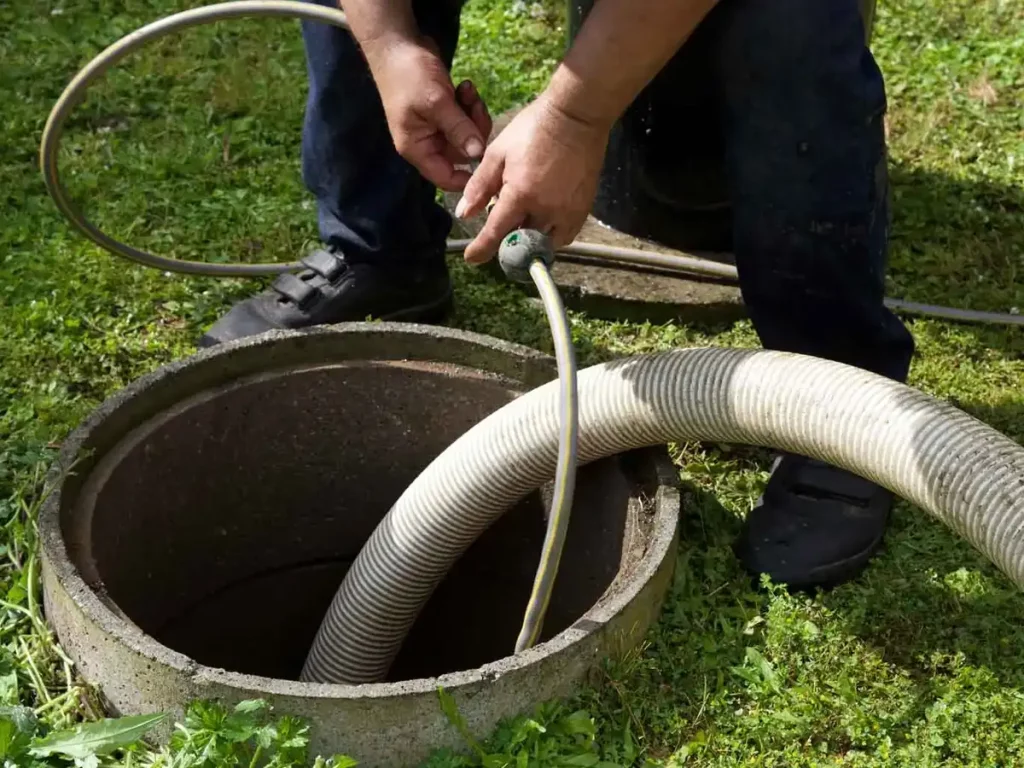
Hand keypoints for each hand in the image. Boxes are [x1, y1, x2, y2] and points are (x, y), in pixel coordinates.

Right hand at [366, 38, 491, 190]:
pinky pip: (465, 118)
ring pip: (467, 135)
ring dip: (474, 114)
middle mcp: (427, 142)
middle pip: (462, 154)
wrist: (396, 43)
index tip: (489, 163)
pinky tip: (465, 85)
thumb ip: (458, 129)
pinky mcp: (444, 112)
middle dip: (474, 132)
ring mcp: (436, 127)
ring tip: (468, 91)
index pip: (445, 178)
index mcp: (418, 148)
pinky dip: (469, 103)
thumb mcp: (436, 102)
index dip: (468, 178)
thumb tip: (478, 154)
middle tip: (475, 105)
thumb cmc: (409, 75)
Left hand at [455, 95, 609, 262]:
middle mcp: (545, 210)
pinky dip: (550, 236)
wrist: (576, 117)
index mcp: (521, 194)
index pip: (496, 233)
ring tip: (522, 222)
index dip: (481, 249)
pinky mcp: (582, 210)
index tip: (471, 258)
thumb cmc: (534, 129)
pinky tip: (542, 222)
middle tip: (500, 226)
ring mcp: (567, 212)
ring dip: (529, 240)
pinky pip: (564, 237)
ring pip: (543, 243)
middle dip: (506, 239)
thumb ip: (479, 185)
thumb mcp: (498, 152)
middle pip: (520, 241)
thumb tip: (464, 213)